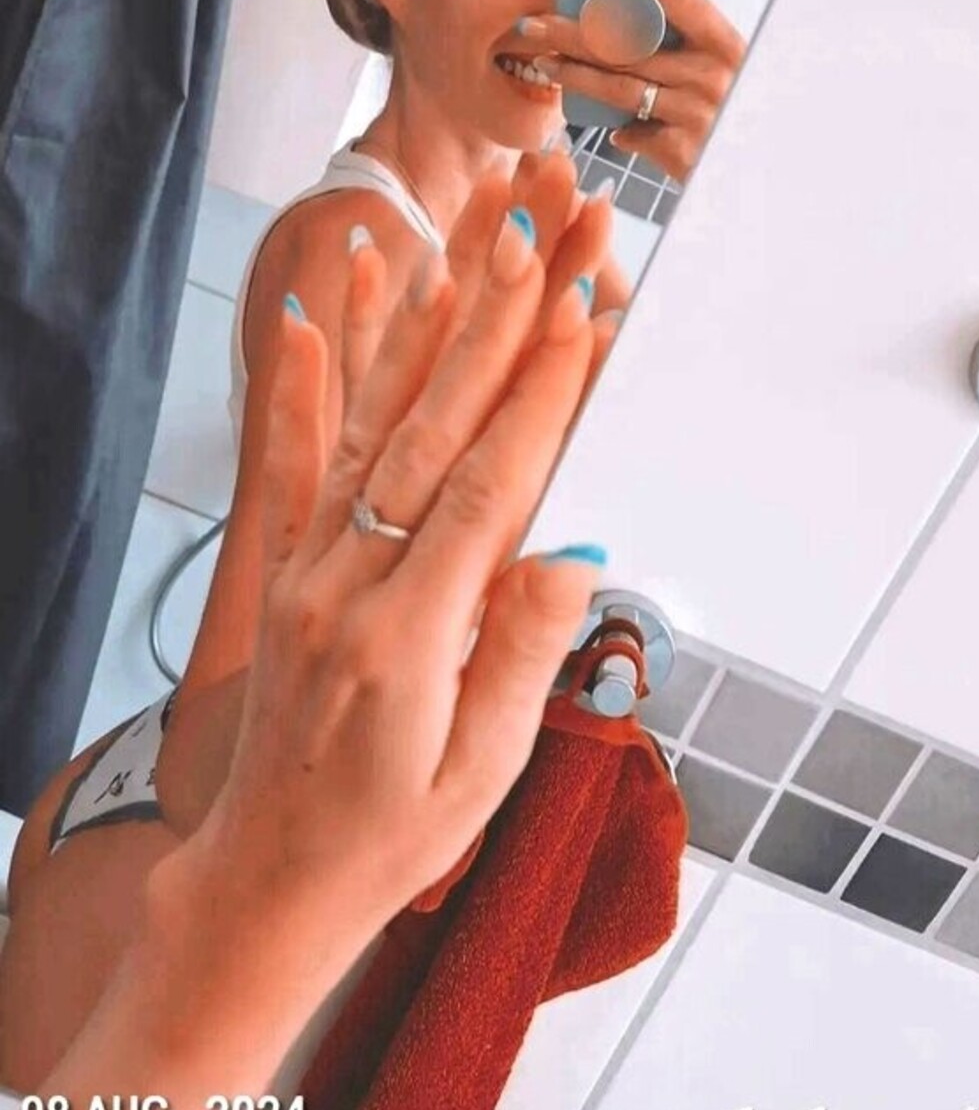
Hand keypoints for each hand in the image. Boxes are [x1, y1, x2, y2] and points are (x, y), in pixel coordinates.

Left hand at [156, 162, 611, 961]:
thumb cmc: (390, 840)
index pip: (483, 490)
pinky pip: (291, 456)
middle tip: (537, 230)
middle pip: (431, 429)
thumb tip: (570, 556)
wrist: (269, 879)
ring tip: (459, 239)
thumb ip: (519, 657)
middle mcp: (346, 582)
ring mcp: (305, 567)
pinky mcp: (282, 567)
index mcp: (407, 638)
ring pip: (369, 423)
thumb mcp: (480, 774)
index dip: (537, 397)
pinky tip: (303, 304)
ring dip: (422, 325)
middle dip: (495, 322)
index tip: (578, 311)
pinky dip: (301, 376)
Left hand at [523, 0, 747, 182]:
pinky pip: (633, 133)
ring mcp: (697, 113)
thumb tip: (625, 17)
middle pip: (629, 44)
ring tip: (544, 62)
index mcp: (725, 43)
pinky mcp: (682, 150)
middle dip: (574, 31)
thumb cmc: (736, 111)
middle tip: (535, 23)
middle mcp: (712, 74)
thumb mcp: (724, 69)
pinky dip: (619, 131)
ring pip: (618, 87)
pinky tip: (611, 129)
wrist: (763, 169)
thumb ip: (686, 45)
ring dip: (574, 75)